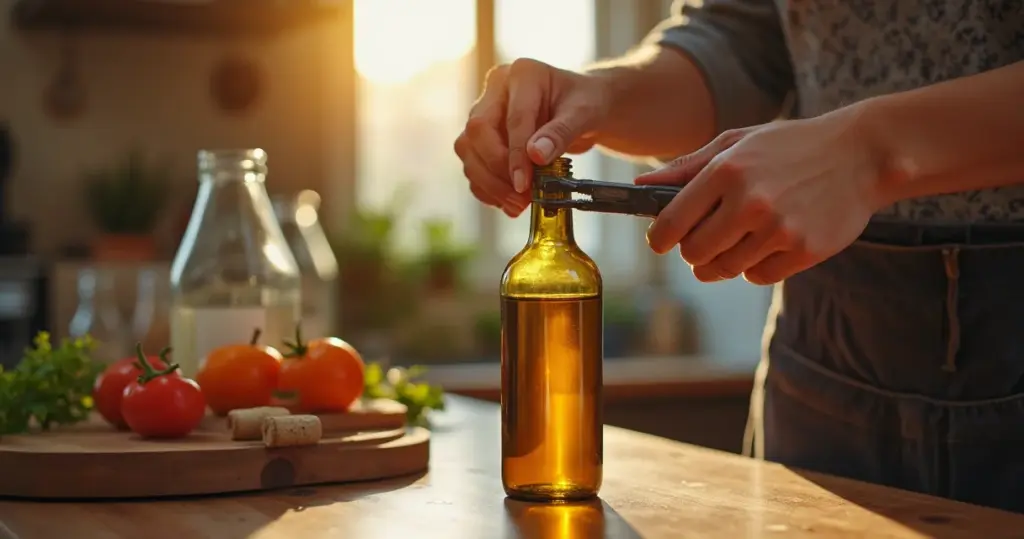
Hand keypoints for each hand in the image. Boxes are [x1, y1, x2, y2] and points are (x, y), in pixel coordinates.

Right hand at [453, 58, 610, 216]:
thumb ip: (560, 132)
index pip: (512, 119)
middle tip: (520, 198)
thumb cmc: (585, 103)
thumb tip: (536, 156)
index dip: (515, 155)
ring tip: (516, 205)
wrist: (583, 108)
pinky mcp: (482, 138)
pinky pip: (473, 165)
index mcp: (522, 75)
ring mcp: (485, 114)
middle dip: (497, 171)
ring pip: (468, 151)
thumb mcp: (584, 113)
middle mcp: (495, 92)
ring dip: (488, 183)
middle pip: (477, 132)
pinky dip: (487, 188)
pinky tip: (507, 202)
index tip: (524, 184)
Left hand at [638, 111, 884, 284]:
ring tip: (742, 236)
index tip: (661, 241)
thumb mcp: (736, 142)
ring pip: (725, 268)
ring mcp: (779, 229)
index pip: (672, 223)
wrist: (862, 154)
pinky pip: (758, 276)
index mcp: (727, 170)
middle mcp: (751, 202)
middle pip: (695, 253)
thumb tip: (641, 187)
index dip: (659, 238)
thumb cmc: (790, 146)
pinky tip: (769, 242)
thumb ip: (686, 167)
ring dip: (725, 259)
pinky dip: (756, 266)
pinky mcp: (804, 250)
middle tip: (704, 240)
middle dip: (693, 252)